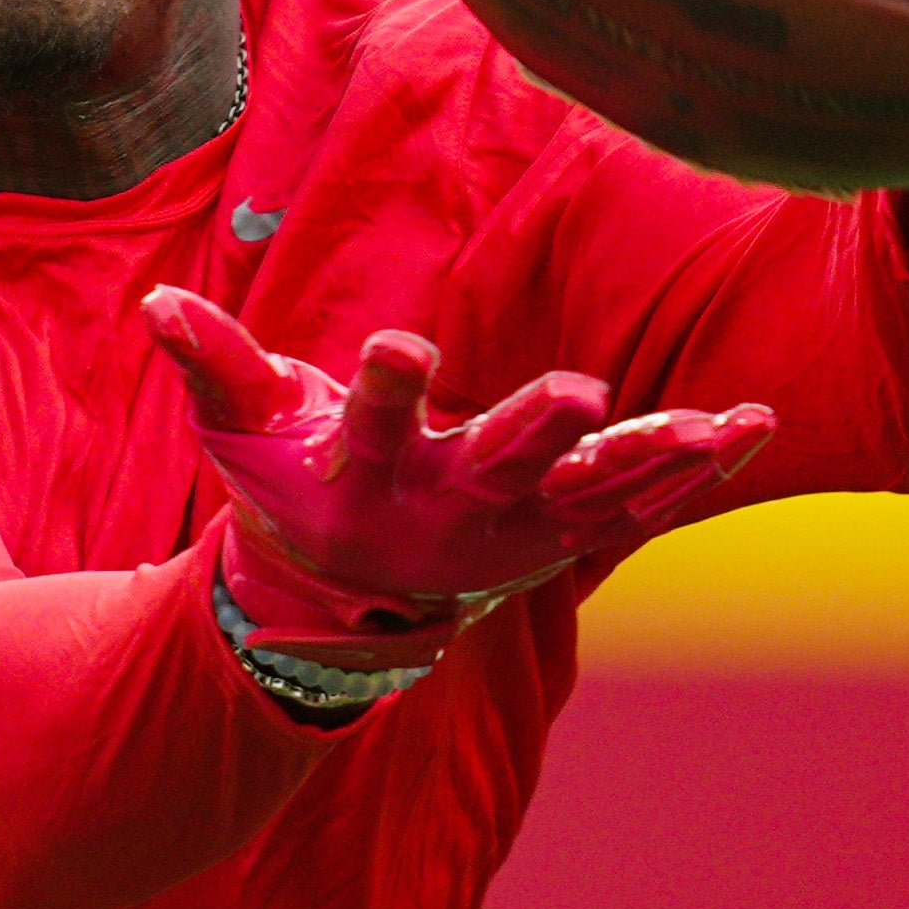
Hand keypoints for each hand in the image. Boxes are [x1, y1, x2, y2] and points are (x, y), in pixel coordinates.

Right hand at [141, 286, 773, 670]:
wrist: (346, 605)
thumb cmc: (292, 486)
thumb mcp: (244, 430)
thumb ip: (213, 363)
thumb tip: (155, 303)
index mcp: (365, 478)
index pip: (373, 426)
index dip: (386, 389)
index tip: (402, 348)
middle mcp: (446, 512)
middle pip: (496, 468)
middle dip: (538, 431)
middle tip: (580, 393)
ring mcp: (515, 532)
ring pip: (591, 497)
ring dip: (654, 459)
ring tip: (719, 426)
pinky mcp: (565, 536)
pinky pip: (641, 506)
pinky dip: (694, 471)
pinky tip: (754, 427)